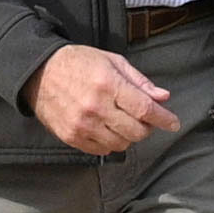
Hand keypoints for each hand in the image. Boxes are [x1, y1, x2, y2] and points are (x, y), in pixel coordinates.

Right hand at [21, 44, 176, 154]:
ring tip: (124, 122)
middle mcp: (95, 107)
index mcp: (108, 85)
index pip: (145, 109)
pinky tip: (108, 129)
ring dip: (129, 136)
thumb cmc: (80, 63)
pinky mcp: (70, 137)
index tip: (174, 123)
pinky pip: (101, 150)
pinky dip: (111, 143)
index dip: (164, 119)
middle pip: (136, 131)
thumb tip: (163, 97)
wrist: (39, 72)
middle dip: (147, 127)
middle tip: (144, 118)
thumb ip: (139, 81)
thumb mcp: (113, 61)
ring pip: (121, 144)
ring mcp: (82, 125)